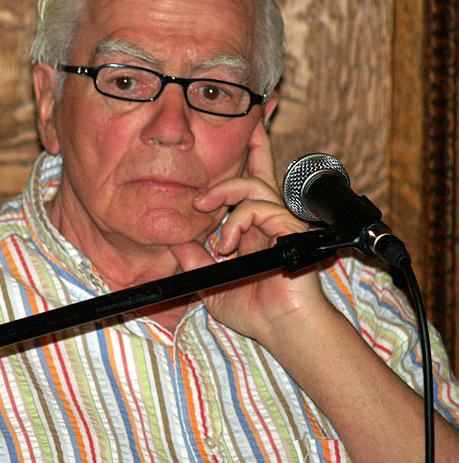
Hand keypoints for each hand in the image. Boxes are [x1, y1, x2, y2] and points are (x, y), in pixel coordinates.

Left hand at [170, 120, 331, 345]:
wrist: (282, 329)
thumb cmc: (255, 309)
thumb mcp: (211, 280)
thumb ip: (194, 260)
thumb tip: (174, 240)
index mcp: (253, 228)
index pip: (248, 186)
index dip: (248, 158)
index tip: (242, 133)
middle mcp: (268, 220)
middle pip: (261, 171)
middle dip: (253, 146)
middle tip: (219, 166)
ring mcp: (280, 222)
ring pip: (255, 185)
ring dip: (225, 193)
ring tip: (204, 207)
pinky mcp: (289, 228)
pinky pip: (261, 207)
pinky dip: (238, 220)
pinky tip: (228, 243)